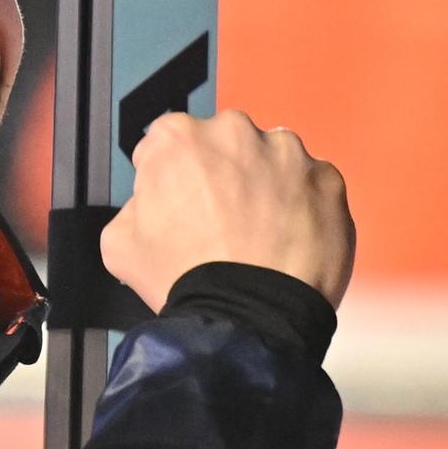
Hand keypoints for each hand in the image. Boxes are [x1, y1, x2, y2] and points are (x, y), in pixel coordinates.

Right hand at [101, 110, 354, 311]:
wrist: (249, 317)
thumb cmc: (184, 278)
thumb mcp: (119, 242)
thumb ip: (133, 206)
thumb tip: (149, 204)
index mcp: (178, 138)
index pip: (167, 144)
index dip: (168, 178)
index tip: (176, 206)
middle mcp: (234, 131)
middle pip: (222, 145)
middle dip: (219, 175)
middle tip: (217, 222)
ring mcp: (287, 154)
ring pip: (270, 161)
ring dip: (263, 185)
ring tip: (256, 234)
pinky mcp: (327, 180)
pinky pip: (311, 185)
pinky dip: (301, 206)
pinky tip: (285, 240)